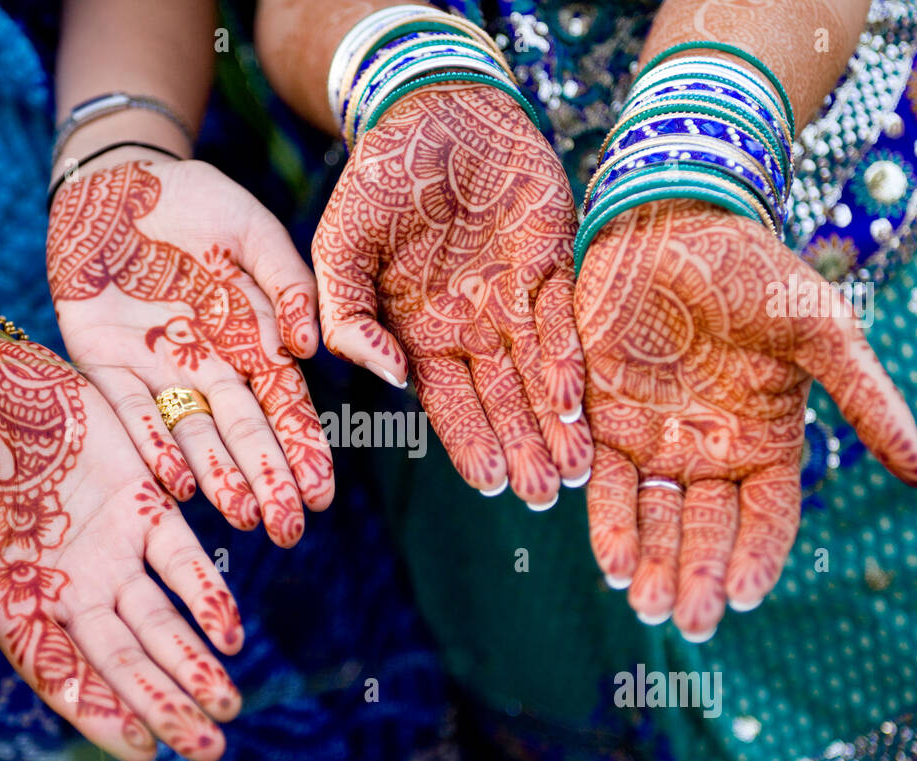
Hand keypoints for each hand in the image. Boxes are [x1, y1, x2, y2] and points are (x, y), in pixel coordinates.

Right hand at [0, 334, 244, 760]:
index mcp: (12, 604)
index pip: (62, 674)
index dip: (102, 713)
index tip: (144, 750)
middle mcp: (69, 589)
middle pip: (124, 662)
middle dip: (167, 706)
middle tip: (210, 749)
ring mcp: (109, 549)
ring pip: (160, 621)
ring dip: (195, 664)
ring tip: (229, 705)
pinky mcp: (142, 503)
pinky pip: (182, 558)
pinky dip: (206, 593)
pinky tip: (230, 630)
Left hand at [48, 153, 332, 547]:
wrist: (116, 181)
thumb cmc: (194, 203)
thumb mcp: (252, 232)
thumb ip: (286, 284)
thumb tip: (306, 348)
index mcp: (251, 340)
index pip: (284, 406)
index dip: (303, 449)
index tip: (321, 491)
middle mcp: (208, 368)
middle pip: (242, 434)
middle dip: (267, 482)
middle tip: (289, 529)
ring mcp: (157, 371)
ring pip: (192, 435)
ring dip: (218, 477)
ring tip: (244, 519)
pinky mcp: (105, 364)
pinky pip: (130, 412)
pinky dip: (152, 445)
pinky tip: (176, 483)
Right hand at [311, 83, 592, 506]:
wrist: (432, 108)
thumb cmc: (379, 177)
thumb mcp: (339, 245)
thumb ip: (347, 313)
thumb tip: (387, 375)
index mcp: (422, 332)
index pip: (449, 401)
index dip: (471, 441)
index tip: (490, 483)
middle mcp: (472, 327)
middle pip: (503, 400)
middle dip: (524, 448)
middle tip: (545, 496)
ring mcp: (514, 298)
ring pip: (540, 373)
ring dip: (557, 421)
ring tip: (576, 470)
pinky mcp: (551, 263)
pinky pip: (561, 318)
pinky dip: (570, 357)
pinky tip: (577, 397)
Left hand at [576, 199, 916, 640]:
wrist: (671, 222)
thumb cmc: (754, 273)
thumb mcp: (822, 334)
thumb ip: (868, 405)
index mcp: (768, 441)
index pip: (767, 518)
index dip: (756, 558)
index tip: (740, 596)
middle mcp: (711, 453)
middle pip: (706, 532)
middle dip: (695, 576)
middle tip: (687, 621)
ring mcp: (657, 442)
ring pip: (656, 519)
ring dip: (650, 564)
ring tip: (647, 605)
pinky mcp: (606, 423)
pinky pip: (608, 485)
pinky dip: (609, 522)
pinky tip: (612, 561)